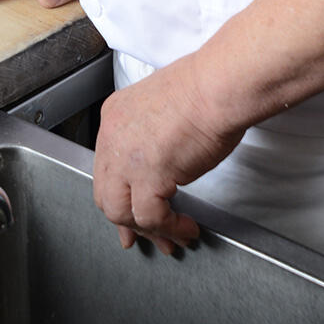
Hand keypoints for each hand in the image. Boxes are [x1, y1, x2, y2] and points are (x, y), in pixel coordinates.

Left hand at [93, 56, 242, 255]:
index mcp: (114, 117)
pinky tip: (187, 227)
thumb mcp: (161, 108)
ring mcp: (127, 157)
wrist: (217, 87)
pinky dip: (170, 228)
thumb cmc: (203, 91)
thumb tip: (161, 164)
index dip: (120, 196)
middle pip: (106, 194)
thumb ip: (151, 136)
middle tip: (149, 237)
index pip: (105, 168)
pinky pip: (151, 217)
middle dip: (128, 222)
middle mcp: (113, 136)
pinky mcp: (149, 175)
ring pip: (120, 211)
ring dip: (149, 231)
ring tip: (174, 236)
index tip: (131, 216)